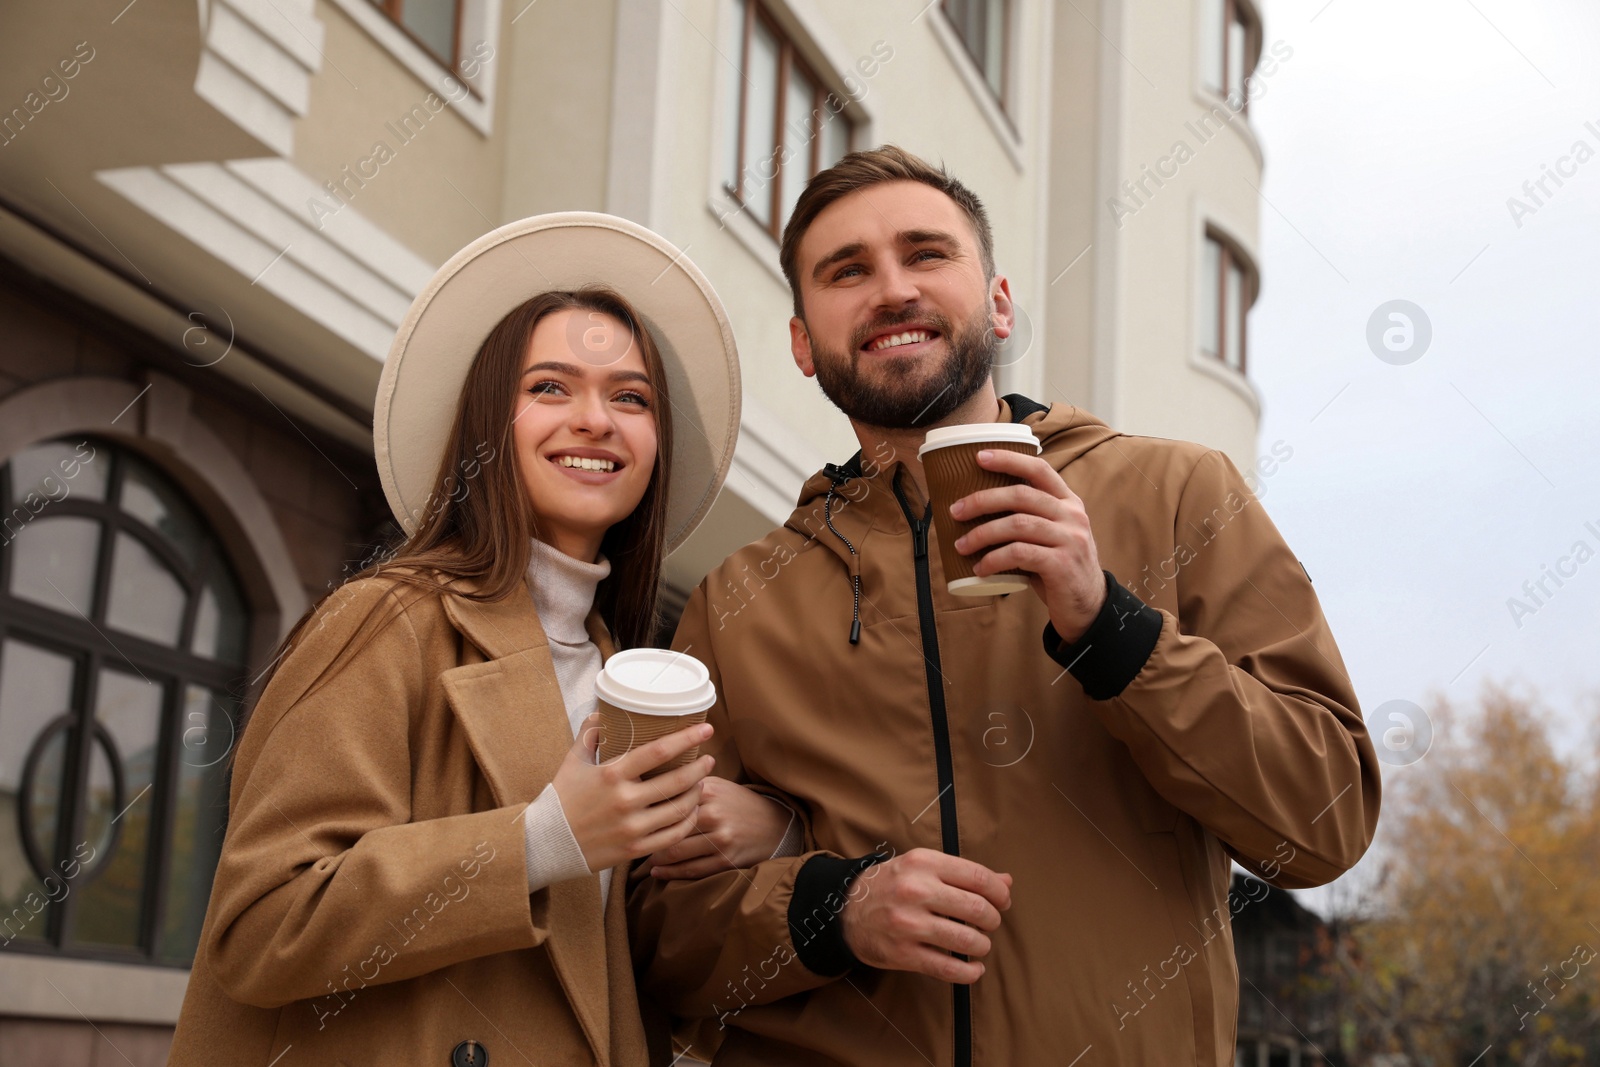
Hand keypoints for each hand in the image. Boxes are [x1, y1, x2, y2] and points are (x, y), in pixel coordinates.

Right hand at [550, 714, 714, 871]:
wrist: (545, 843)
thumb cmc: (561, 800)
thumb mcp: (572, 762)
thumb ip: (589, 735)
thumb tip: (601, 712)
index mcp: (612, 774)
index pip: (658, 751)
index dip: (686, 739)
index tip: (705, 729)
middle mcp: (625, 801)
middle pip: (677, 781)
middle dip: (700, 768)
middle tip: (709, 759)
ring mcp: (632, 828)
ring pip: (679, 810)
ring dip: (697, 794)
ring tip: (702, 783)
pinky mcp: (634, 849)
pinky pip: (672, 836)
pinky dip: (687, 822)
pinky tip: (691, 811)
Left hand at [646, 777, 797, 878]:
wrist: (776, 825)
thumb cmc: (737, 803)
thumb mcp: (717, 784)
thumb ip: (687, 784)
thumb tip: (649, 782)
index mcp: (707, 791)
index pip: (666, 799)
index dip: (646, 808)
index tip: (631, 813)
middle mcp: (713, 814)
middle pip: (666, 827)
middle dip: (646, 835)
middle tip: (632, 838)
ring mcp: (720, 839)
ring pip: (675, 852)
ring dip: (655, 857)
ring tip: (644, 856)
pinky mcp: (726, 860)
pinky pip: (690, 870)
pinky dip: (669, 873)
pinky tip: (657, 872)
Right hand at [838, 848, 1011, 983]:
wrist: (845, 910)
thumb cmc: (891, 884)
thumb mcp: (921, 867)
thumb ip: (963, 873)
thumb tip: (1006, 882)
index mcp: (923, 863)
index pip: (978, 877)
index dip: (999, 892)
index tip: (1003, 901)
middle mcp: (916, 891)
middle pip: (978, 909)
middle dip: (992, 920)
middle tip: (989, 924)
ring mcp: (909, 924)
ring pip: (968, 941)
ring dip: (982, 946)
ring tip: (978, 944)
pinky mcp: (903, 954)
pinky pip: (949, 969)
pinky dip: (970, 973)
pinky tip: (974, 969)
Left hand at [947, 449, 1105, 641]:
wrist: (1088, 606)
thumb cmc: (1059, 567)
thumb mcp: (1051, 535)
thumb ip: (1030, 518)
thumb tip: (978, 507)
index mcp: (1069, 502)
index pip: (1039, 470)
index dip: (1009, 460)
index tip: (979, 457)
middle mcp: (1072, 516)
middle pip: (1021, 495)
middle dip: (982, 500)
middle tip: (955, 511)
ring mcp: (1070, 539)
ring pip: (1016, 524)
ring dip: (982, 534)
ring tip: (961, 545)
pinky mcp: (1061, 564)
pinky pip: (1019, 554)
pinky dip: (993, 559)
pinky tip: (980, 568)